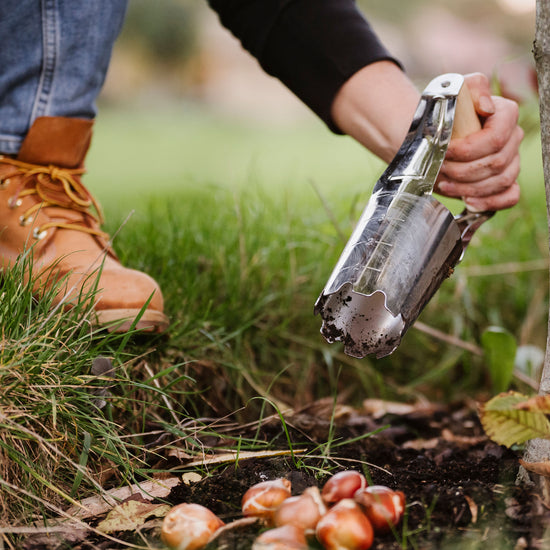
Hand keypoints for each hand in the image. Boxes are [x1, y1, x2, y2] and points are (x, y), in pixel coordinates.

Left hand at [436, 73, 523, 211]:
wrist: (432, 136)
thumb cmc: (443, 113)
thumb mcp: (454, 91)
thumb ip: (474, 87)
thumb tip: (487, 107)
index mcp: (506, 115)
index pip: (496, 139)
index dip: (468, 149)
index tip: (445, 150)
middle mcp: (512, 139)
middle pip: (496, 163)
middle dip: (462, 169)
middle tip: (439, 167)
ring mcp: (510, 162)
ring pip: (500, 181)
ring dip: (467, 186)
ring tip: (444, 182)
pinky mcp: (503, 183)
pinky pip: (509, 196)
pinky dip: (490, 201)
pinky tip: (469, 200)